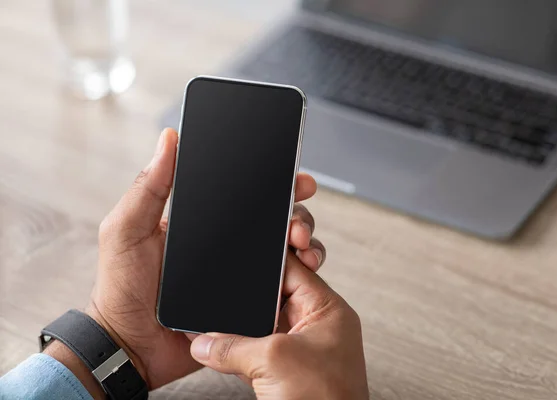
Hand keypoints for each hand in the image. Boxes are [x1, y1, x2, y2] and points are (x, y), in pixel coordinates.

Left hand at [86, 128, 324, 388]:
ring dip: (305, 241)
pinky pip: (283, 285)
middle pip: (275, 219)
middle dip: (298, 214)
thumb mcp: (126, 230)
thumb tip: (168, 139)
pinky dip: (301, 276)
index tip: (294, 178)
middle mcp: (228, 244)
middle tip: (297, 223)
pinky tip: (304, 271)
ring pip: (286, 249)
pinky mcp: (250, 301)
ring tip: (303, 247)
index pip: (246, 194)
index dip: (274, 183)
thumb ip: (148, 188)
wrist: (132, 346)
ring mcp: (241, 273)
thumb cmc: (121, 289)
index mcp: (204, 221)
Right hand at [189, 253, 369, 399]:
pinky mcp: (287, 370)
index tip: (246, 246)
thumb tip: (202, 343)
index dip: (270, 256)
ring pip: (265, 323)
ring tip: (221, 315)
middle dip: (252, 291)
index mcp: (328, 310)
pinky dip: (241, 348)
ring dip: (244, 324)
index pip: (296, 269)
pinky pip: (259, 348)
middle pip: (277, 294)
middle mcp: (316, 324)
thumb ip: (233, 346)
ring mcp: (301, 347)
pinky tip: (223, 346)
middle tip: (227, 280)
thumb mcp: (274, 361)